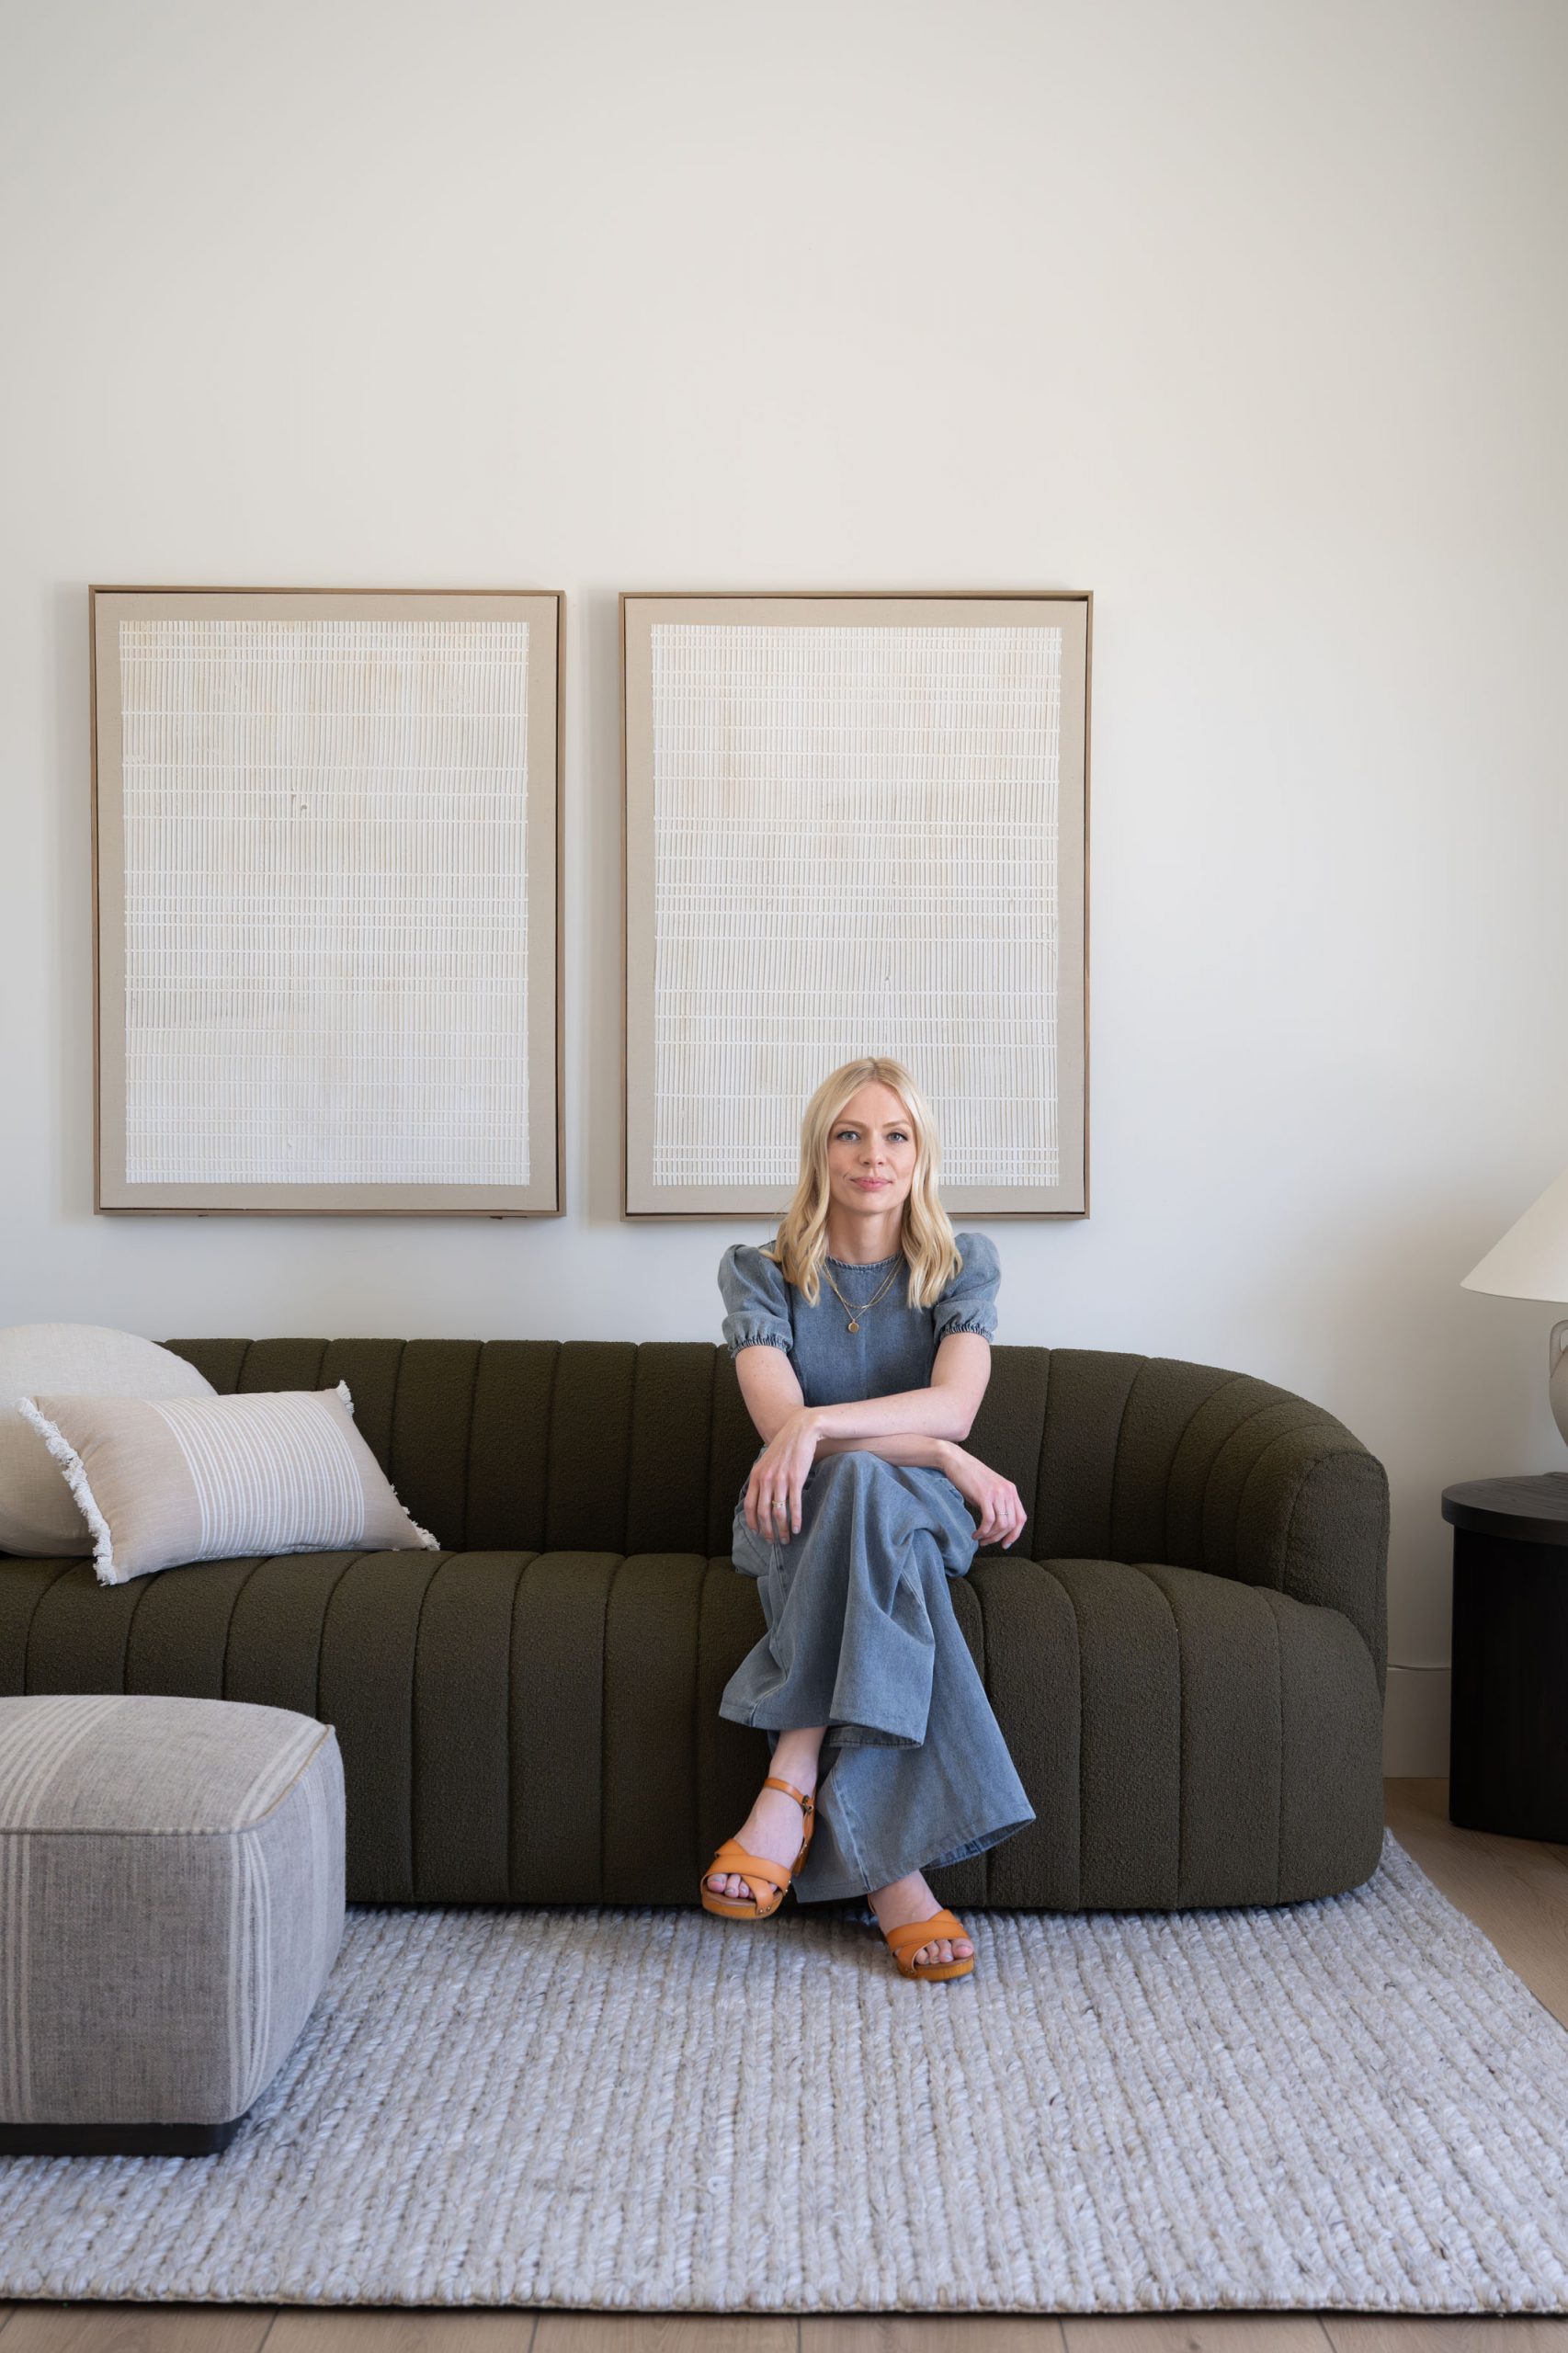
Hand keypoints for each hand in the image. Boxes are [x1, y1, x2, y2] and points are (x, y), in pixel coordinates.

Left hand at [743, 1408, 822, 1542]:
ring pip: (778, 1512)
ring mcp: (780, 1479)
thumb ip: (762, 1477)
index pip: (749, 1505)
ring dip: (782, 1529)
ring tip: (786, 1539)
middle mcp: (765, 1478)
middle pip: (762, 1512)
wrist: (800, 1431)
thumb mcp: (766, 1461)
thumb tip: (760, 1495)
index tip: (757, 1532)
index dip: (752, 1522)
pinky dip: (795, 1519)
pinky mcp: (795, 1479)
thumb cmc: (785, 1447)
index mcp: (756, 1475)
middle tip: (773, 1541)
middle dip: (767, 1531)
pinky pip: (794, 1505)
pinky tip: (797, 1528)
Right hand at [941, 1444, 1026, 1548]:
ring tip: (980, 1538)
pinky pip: (989, 1520)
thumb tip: (998, 1528)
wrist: (956, 1461)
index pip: (1021, 1518)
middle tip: (987, 1542)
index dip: (1015, 1534)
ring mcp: (997, 1493)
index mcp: (1011, 1490)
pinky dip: (983, 1531)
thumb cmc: (970, 1477)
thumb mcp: (989, 1491)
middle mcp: (1007, 1491)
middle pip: (1011, 1524)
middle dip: (999, 1538)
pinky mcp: (984, 1495)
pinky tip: (976, 1533)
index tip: (1005, 1543)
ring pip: (1001, 1524)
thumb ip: (997, 1505)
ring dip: (990, 1536)